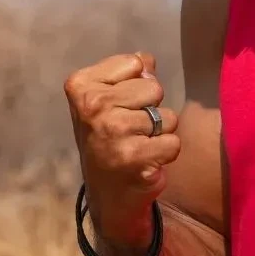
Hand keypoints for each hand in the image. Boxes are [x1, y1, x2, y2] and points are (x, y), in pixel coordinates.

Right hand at [65, 51, 181, 248]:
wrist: (107, 194)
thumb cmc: (110, 138)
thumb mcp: (108, 99)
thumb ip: (128, 74)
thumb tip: (147, 61)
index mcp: (81, 85)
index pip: (135, 62)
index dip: (134, 85)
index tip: (118, 106)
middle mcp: (93, 106)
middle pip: (154, 87)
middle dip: (150, 108)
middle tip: (129, 130)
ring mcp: (112, 132)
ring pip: (167, 115)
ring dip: (159, 133)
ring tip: (137, 145)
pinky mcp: (134, 157)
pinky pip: (174, 141)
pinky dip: (166, 152)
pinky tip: (146, 161)